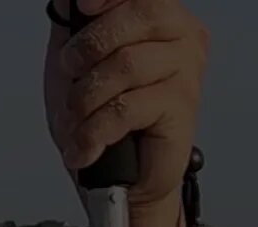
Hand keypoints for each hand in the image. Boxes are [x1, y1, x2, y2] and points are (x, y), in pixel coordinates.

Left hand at [43, 0, 207, 220]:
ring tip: (77, 122)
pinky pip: (127, 107)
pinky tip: (86, 147)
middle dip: (88, 47)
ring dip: (86, 98)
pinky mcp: (182, 108)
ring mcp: (187, 72)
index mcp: (159, 20)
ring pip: (127, 65)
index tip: (83, 5)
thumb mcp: (72, 61)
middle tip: (70, 73)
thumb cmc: (97, 117)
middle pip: (137, 16)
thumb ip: (73, 23)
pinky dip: (94, 131)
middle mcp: (181, 39)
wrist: (112, 179)